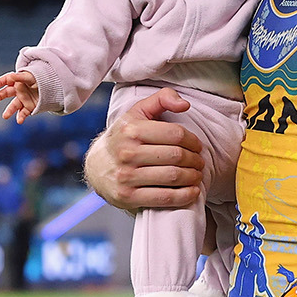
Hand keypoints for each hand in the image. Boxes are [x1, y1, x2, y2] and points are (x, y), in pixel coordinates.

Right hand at [0, 70, 38, 123]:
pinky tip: (19, 121)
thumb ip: (21, 77)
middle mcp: (18, 91)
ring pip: (14, 105)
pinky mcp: (29, 107)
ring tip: (5, 116)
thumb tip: (11, 76)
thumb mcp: (31, 76)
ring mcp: (23, 99)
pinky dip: (21, 117)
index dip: (0, 82)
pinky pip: (23, 113)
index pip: (6, 80)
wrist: (53, 86)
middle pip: (6, 93)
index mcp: (18, 81)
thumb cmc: (41, 78)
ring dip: (9, 111)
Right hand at [85, 87, 205, 211]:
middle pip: (176, 156)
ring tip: (197, 175)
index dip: (193, 141)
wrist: (96, 167)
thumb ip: (162, 98)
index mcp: (132, 130)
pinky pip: (164, 198)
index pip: (175, 134)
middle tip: (200, 162)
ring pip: (173, 176)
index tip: (198, 146)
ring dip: (193, 177)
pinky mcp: (127, 197)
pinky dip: (184, 196)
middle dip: (195, 160)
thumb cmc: (124, 138)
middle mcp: (127, 153)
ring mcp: (126, 176)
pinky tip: (193, 191)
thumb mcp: (139, 112)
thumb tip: (185, 105)